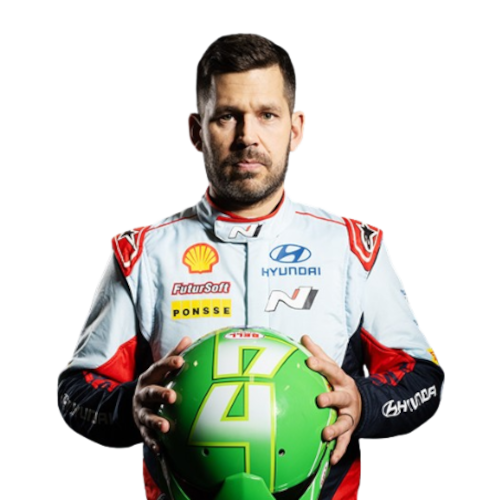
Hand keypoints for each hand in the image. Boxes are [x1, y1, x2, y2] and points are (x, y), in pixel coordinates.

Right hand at [132, 337, 191, 453]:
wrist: (133, 403)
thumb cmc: (156, 382)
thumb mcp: (161, 369)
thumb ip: (174, 355)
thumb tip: (189, 338)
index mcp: (149, 377)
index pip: (159, 368)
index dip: (169, 364)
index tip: (181, 361)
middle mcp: (143, 394)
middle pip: (151, 393)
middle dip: (160, 394)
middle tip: (173, 397)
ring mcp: (141, 412)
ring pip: (147, 417)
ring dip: (156, 422)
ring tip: (165, 427)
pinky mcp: (141, 428)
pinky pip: (146, 437)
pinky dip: (153, 443)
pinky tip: (161, 449)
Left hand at [301, 335, 361, 465]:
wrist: (360, 402)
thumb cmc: (337, 382)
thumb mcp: (331, 367)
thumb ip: (317, 354)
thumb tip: (303, 336)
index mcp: (340, 379)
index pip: (330, 370)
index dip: (319, 365)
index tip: (308, 361)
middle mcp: (346, 397)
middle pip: (340, 397)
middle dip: (330, 398)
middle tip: (319, 400)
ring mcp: (349, 415)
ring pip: (344, 422)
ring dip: (335, 428)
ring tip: (325, 434)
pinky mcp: (349, 430)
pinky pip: (344, 442)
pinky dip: (338, 450)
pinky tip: (331, 459)